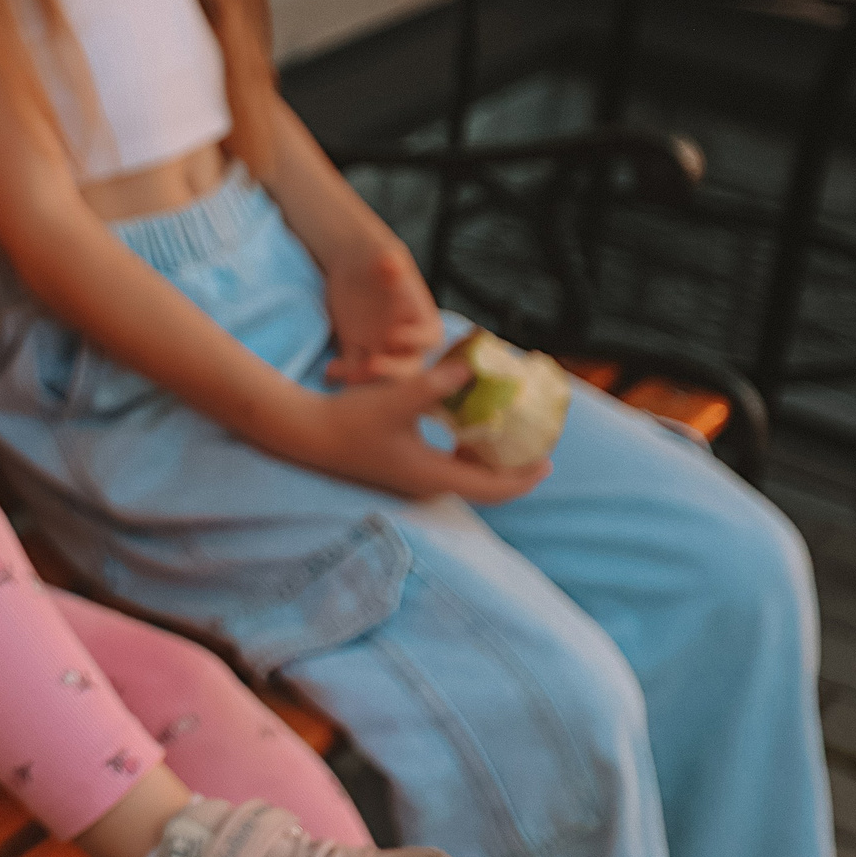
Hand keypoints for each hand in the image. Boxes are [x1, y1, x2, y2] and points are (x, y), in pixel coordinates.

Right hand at [283, 355, 550, 505]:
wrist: (308, 433)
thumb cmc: (351, 419)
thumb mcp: (397, 398)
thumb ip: (437, 384)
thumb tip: (474, 367)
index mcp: (432, 475)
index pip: (493, 488)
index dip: (524, 477)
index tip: (547, 460)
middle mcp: (427, 483)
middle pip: (483, 486)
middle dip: (512, 468)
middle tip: (533, 443)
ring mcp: (413, 478)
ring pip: (465, 477)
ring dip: (489, 459)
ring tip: (507, 433)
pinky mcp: (402, 468)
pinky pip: (448, 466)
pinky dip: (466, 452)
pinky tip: (465, 427)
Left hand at [321, 234, 445, 384]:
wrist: (354, 263)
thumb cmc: (377, 257)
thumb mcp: (385, 256)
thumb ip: (391, 264)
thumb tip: (392, 263)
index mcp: (420, 318)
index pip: (429, 338)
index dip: (415, 340)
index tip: (394, 335)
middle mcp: (405, 339)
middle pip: (409, 366)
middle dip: (393, 371)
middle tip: (372, 365)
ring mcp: (380, 347)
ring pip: (379, 374)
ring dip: (365, 379)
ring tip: (346, 374)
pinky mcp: (357, 349)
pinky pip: (353, 368)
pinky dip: (344, 373)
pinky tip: (330, 370)